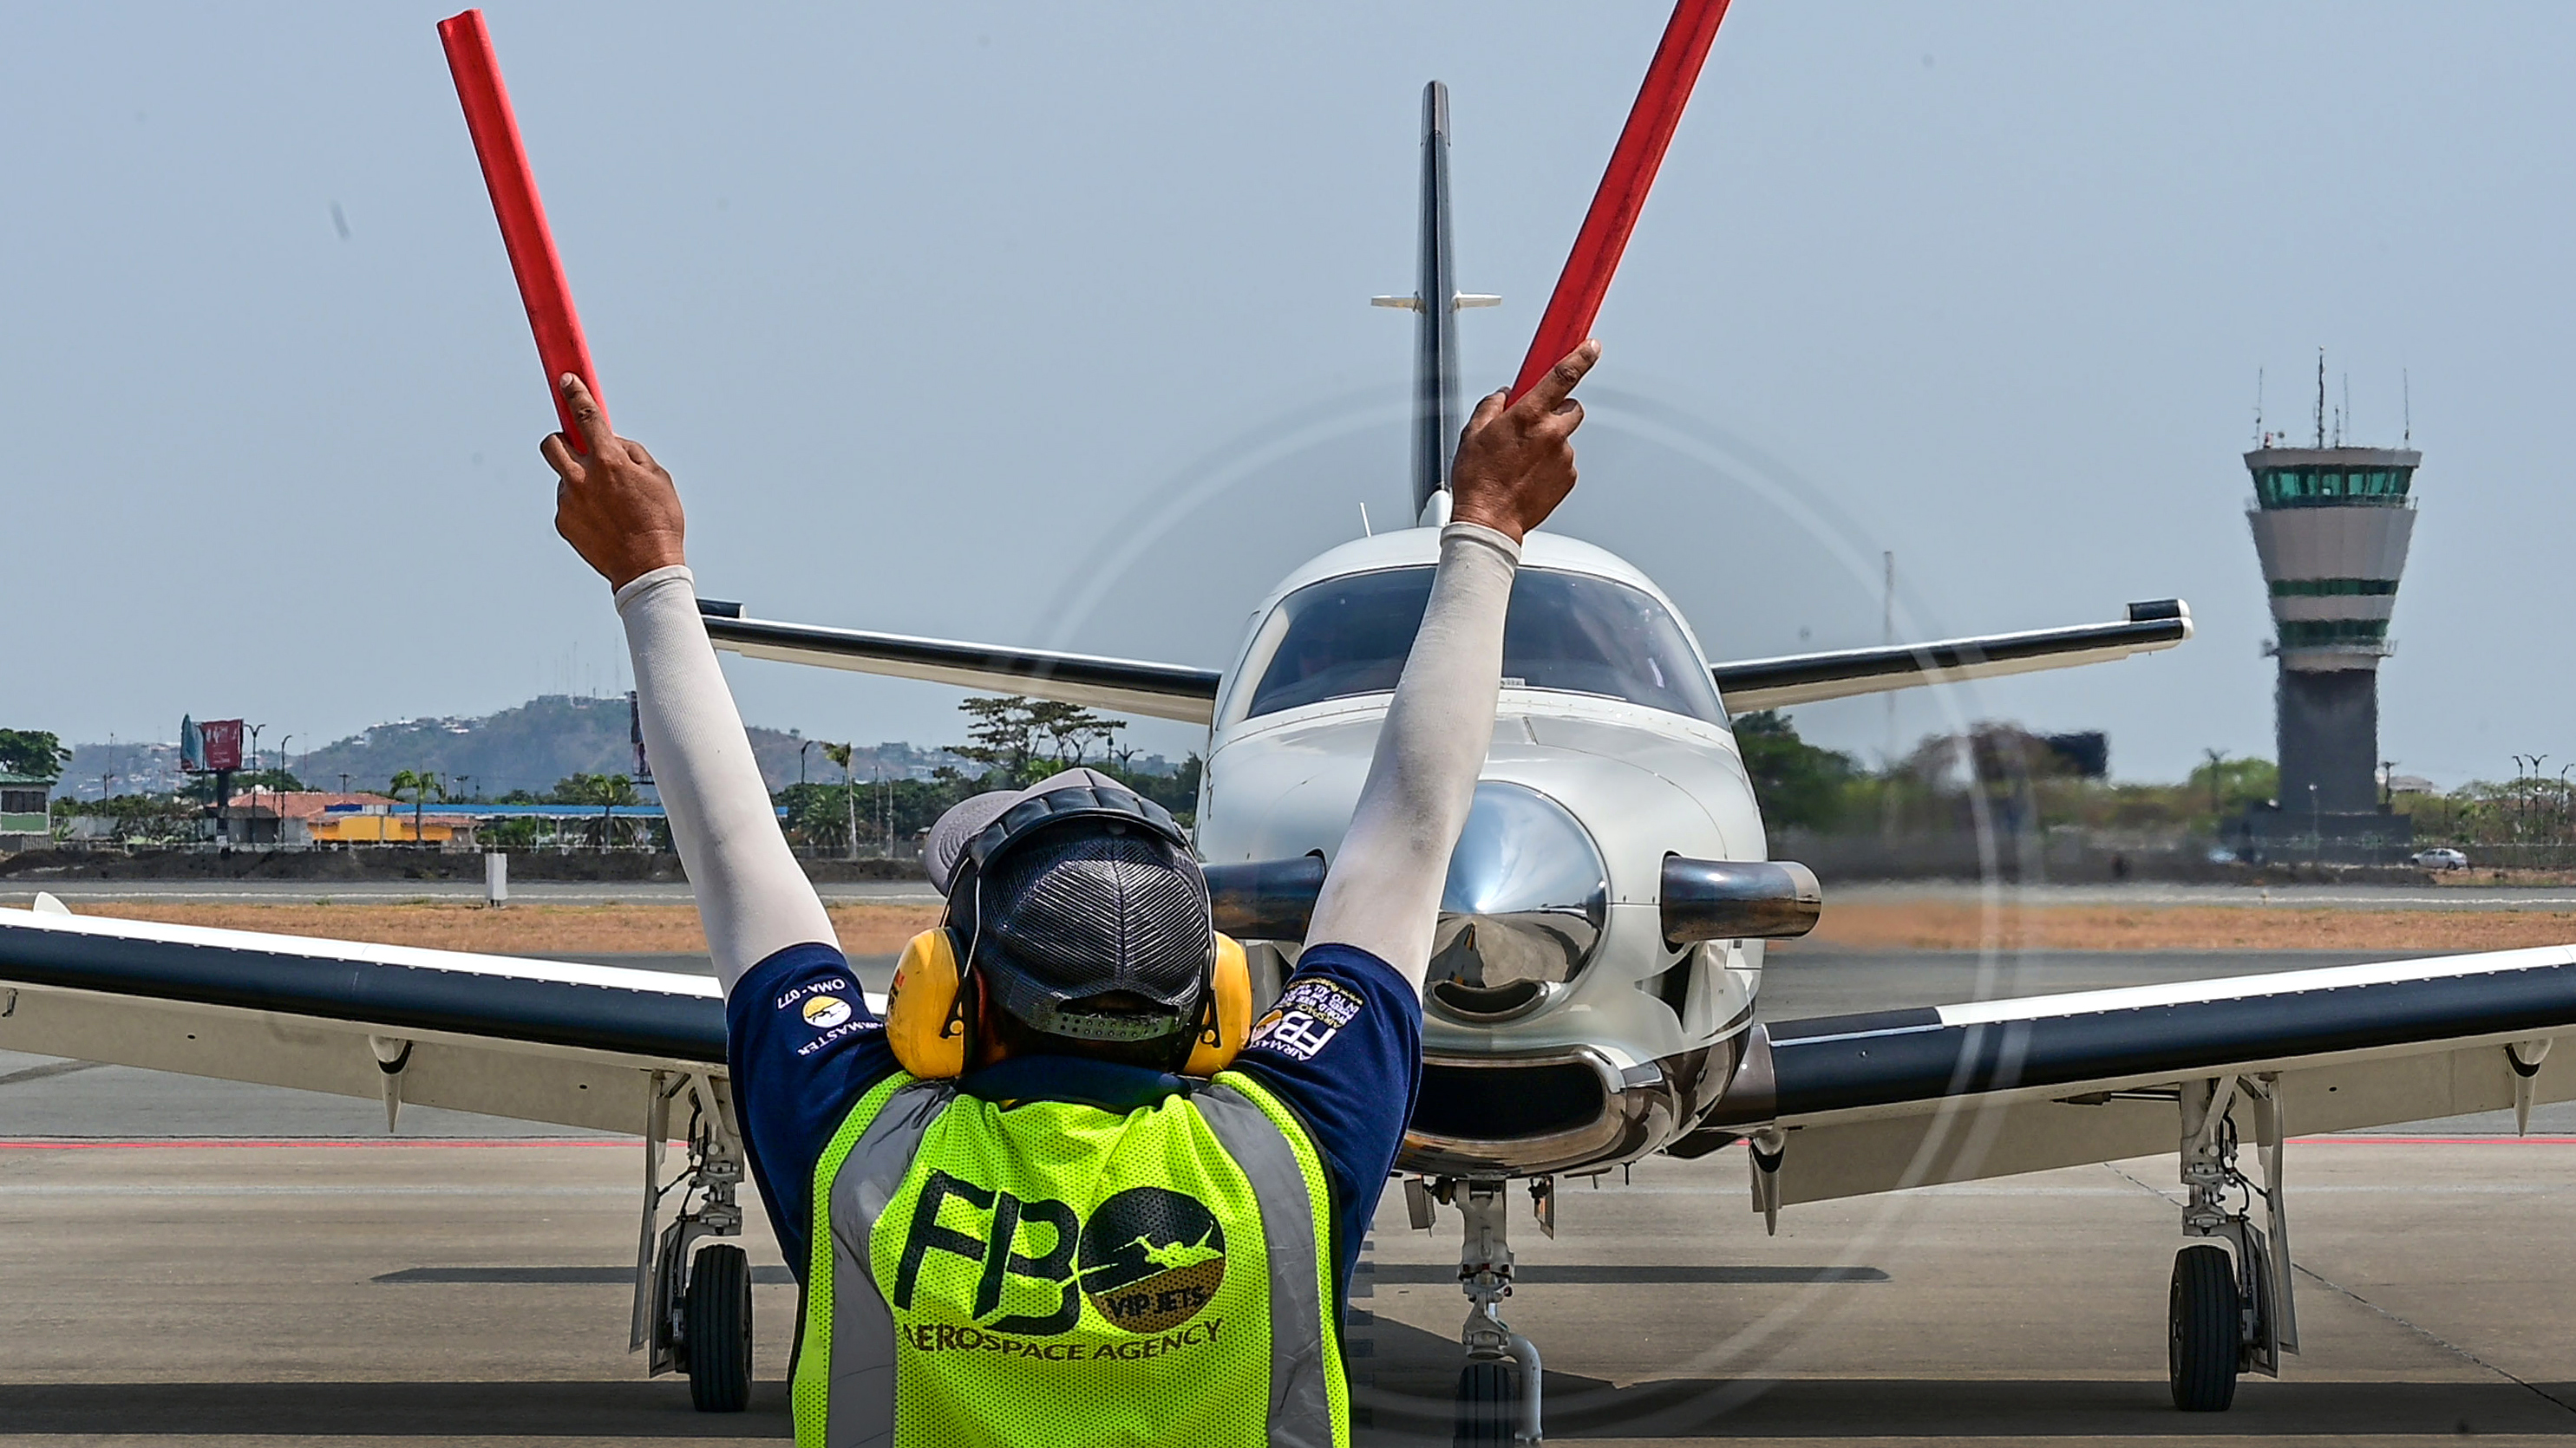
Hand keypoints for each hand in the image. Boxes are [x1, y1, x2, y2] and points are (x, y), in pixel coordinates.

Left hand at [542, 374, 686, 589]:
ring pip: (564, 476)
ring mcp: (569, 501)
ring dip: (580, 479)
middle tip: (580, 450)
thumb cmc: (659, 521)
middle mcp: (583, 478)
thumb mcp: (659, 478)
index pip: (586, 416)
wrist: (646, 568)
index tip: (566, 380)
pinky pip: (568, 503)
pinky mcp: (563, 522)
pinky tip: (604, 521)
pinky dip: (582, 505)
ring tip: (608, 503)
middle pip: (552, 442)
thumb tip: (611, 440)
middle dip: (563, 439)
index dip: (575, 393)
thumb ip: (632, 453)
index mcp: (610, 462)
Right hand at [1447, 340, 1597, 542]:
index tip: (1591, 346)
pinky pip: (1565, 461)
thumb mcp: (1472, 434)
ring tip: (1523, 462)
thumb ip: (1492, 407)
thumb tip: (1504, 397)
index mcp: (1528, 416)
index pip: (1563, 376)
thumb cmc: (1478, 480)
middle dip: (1556, 411)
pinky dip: (1551, 465)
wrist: (1490, 520)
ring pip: (1565, 437)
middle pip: (1571, 407)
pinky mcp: (1569, 477)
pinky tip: (1530, 475)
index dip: (1581, 357)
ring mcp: (1563, 457)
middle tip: (1533, 426)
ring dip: (1550, 442)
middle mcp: (1551, 433)